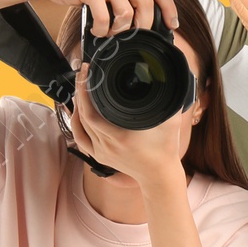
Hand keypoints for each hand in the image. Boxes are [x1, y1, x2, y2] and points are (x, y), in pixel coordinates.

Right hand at [25, 0, 177, 37]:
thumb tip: (145, 23)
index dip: (169, 9)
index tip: (173, 26)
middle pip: (146, 4)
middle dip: (143, 27)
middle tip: (133, 37)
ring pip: (126, 13)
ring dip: (119, 31)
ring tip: (109, 32)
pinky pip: (104, 18)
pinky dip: (101, 31)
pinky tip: (96, 30)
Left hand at [67, 63, 188, 187]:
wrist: (159, 175)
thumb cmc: (166, 148)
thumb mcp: (170, 121)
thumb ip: (171, 98)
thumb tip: (169, 74)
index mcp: (121, 136)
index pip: (91, 112)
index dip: (85, 90)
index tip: (88, 71)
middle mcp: (107, 145)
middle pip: (82, 116)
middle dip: (80, 91)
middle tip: (83, 73)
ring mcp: (101, 152)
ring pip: (80, 126)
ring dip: (77, 105)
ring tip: (81, 86)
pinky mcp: (99, 156)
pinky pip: (80, 138)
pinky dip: (76, 124)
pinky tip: (76, 111)